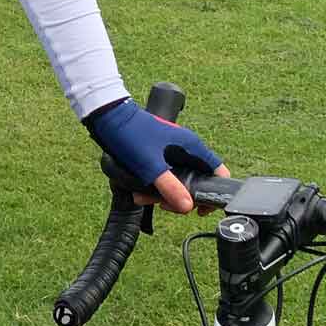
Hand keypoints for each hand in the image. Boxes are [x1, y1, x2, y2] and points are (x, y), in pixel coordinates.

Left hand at [85, 97, 226, 216]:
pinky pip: (163, 176)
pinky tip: (138, 193)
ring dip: (163, 194)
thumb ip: (169, 187)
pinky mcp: (159, 154)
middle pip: (195, 181)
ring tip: (143, 199)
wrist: (108, 117)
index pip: (217, 171)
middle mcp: (186, 148)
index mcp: (192, 146)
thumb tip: (187, 207)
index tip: (201, 208)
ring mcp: (172, 151)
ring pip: (177, 180)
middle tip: (164, 205)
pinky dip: (153, 187)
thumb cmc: (131, 134)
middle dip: (180, 197)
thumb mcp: (150, 165)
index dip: (214, 192)